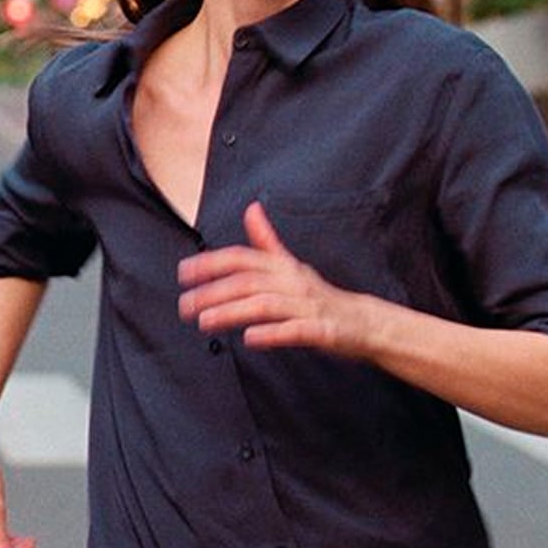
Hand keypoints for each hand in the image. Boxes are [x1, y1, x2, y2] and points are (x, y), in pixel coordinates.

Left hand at [177, 201, 367, 356]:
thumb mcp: (292, 265)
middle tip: (184, 305)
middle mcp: (294, 281)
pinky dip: (273, 333)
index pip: (243, 258)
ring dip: (233, 311)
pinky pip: (296, 330)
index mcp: (284, 266)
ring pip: (266, 304)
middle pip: (248, 281)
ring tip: (205, 321)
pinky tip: (251, 339)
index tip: (184, 273)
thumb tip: (251, 208)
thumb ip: (267, 241)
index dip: (212, 263)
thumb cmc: (321, 295)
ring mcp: (308, 305)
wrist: (363, 321)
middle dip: (213, 292)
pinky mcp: (323, 330)